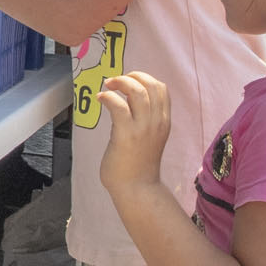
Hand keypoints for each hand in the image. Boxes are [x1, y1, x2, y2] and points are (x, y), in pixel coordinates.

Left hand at [97, 71, 172, 196]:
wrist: (137, 188)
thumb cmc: (139, 164)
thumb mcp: (150, 137)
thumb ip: (145, 120)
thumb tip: (128, 101)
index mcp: (164, 121)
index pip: (161, 89)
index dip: (144, 78)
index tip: (129, 81)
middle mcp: (157, 122)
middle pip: (151, 85)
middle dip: (133, 76)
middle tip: (117, 81)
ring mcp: (143, 128)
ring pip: (137, 92)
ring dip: (120, 83)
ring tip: (108, 86)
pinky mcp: (126, 135)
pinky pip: (118, 106)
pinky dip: (108, 97)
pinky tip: (101, 99)